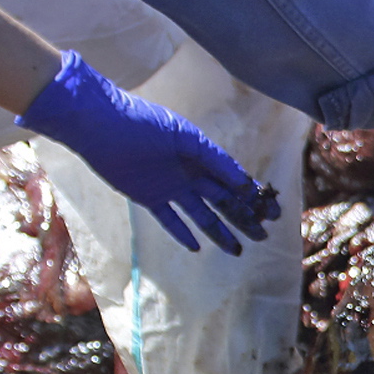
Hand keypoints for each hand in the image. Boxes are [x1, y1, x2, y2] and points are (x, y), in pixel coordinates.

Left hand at [18, 52, 278, 254]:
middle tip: (262, 237)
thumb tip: (245, 183)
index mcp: (202, 155)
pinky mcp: (149, 197)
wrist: (100, 126)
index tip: (273, 213)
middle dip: (243, 218)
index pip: (235, 180)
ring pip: (201, 214)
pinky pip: (170, 219)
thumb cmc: (143, 122)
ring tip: (237, 251)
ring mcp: (171, 186)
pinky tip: (196, 247)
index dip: (253, 197)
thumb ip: (215, 160)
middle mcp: (190, 172)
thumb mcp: (185, 138)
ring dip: (219, 232)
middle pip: (223, 201)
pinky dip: (182, 233)